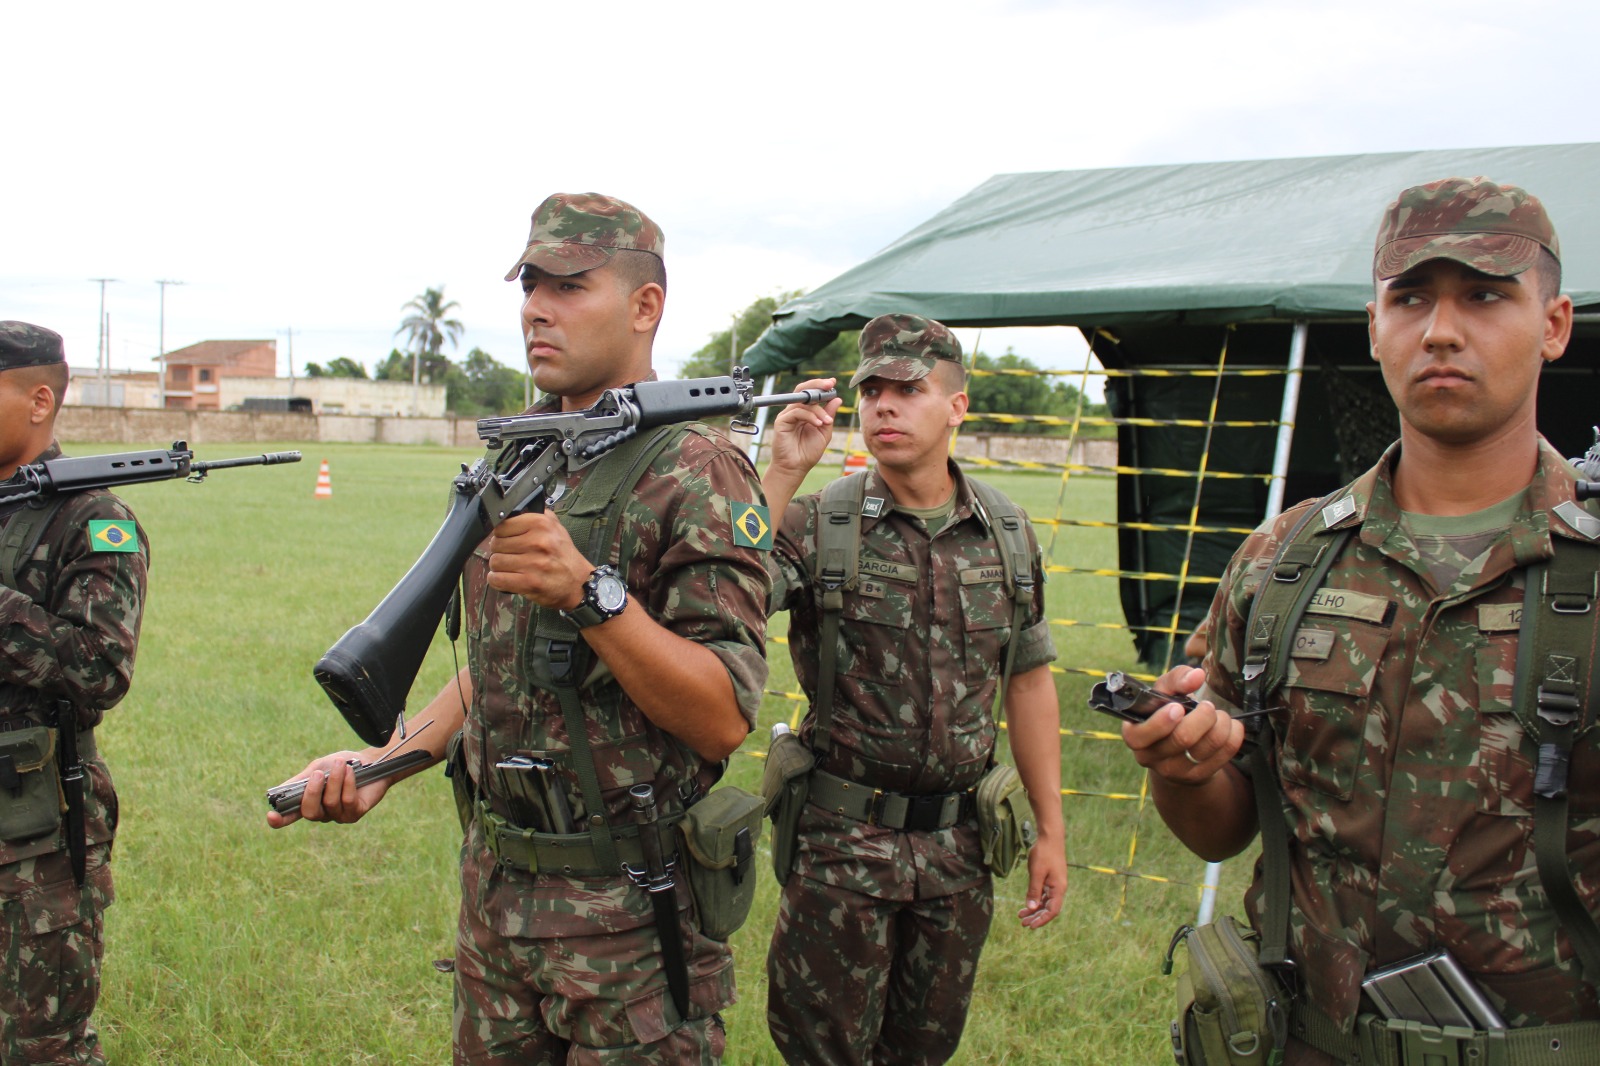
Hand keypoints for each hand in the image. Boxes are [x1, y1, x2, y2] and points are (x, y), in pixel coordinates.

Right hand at [266, 750, 391, 827]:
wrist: (371, 761)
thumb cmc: (342, 764)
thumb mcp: (319, 767)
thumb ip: (302, 779)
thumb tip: (280, 790)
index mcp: (309, 802)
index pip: (290, 816)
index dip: (280, 820)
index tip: (271, 816)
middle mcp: (322, 813)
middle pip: (309, 812)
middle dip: (313, 792)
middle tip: (318, 773)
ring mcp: (339, 816)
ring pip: (330, 804)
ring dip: (335, 781)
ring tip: (341, 764)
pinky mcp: (355, 814)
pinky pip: (347, 801)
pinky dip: (348, 783)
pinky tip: (351, 771)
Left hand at [486, 510, 594, 608]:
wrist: (579, 583)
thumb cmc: (563, 555)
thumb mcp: (555, 527)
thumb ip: (535, 515)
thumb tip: (511, 512)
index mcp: (541, 524)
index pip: (501, 526)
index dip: (502, 535)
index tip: (509, 540)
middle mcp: (537, 541)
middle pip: (496, 545)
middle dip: (500, 551)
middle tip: (512, 556)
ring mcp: (533, 563)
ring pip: (495, 562)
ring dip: (499, 567)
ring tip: (511, 568)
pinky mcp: (529, 583)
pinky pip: (497, 579)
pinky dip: (498, 580)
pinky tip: (507, 578)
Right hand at [766, 377, 841, 479]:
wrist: (796, 468)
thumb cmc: (808, 452)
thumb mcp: (824, 431)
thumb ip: (829, 415)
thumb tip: (837, 399)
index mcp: (805, 412)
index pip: (811, 393)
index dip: (821, 386)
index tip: (833, 383)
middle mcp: (795, 411)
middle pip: (803, 390)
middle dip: (817, 385)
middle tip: (830, 384)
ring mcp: (787, 415)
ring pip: (802, 402)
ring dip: (818, 410)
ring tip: (827, 421)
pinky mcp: (781, 422)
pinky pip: (797, 412)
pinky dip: (810, 416)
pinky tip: (818, 424)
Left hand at [1017, 830, 1065, 928]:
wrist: (1050, 837)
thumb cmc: (1044, 853)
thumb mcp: (1036, 872)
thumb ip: (1034, 891)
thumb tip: (1031, 907)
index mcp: (1058, 889)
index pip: (1052, 911)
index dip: (1042, 920)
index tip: (1031, 926)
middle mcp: (1058, 889)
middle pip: (1048, 909)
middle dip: (1036, 917)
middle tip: (1023, 923)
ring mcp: (1055, 884)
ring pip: (1045, 902)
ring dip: (1034, 910)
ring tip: (1021, 916)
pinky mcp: (1050, 879)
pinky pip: (1043, 895)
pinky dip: (1035, 900)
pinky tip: (1026, 904)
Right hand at [1120, 665, 1243, 785]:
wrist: (1177, 750)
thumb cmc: (1166, 714)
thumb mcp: (1164, 694)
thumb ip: (1176, 679)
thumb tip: (1196, 676)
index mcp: (1135, 735)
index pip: (1140, 736)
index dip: (1161, 722)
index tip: (1178, 708)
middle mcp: (1151, 757)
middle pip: (1182, 738)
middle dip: (1203, 716)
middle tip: (1208, 706)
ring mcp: (1175, 771)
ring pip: (1207, 746)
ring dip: (1221, 724)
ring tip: (1219, 716)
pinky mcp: (1198, 777)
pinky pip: (1224, 754)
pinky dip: (1233, 735)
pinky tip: (1230, 727)